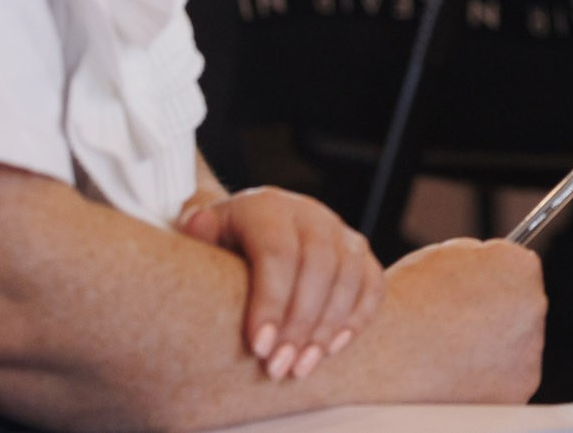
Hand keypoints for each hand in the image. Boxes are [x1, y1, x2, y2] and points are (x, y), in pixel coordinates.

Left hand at [179, 187, 384, 380]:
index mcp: (267, 206)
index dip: (271, 300)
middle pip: (319, 265)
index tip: (259, 346)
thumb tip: (199, 225)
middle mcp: (309, 213)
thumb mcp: (201, 233)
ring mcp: (339, 231)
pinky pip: (373, 282)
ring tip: (302, 367)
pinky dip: (359, 317)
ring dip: (329, 327)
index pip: (278, 250)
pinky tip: (333, 348)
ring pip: (349, 275)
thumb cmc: (219, 242)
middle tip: (279, 367)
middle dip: (300, 323)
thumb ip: (198, 229)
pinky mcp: (359, 252)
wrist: (247, 227)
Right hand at [386, 237, 546, 404]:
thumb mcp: (443, 254)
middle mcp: (535, 309)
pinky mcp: (516, 389)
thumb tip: (490, 262)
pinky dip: (485, 376)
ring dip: (491, 345)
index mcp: (521, 269)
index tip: (472, 288)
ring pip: (514, 344)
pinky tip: (455, 370)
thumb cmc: (406, 302)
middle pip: (520, 307)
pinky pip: (504, 378)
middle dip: (496, 312)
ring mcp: (529, 353)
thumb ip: (477, 258)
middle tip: (457, 321)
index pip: (518, 267)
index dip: (491, 277)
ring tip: (449, 347)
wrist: (384, 356)